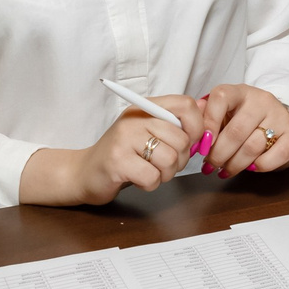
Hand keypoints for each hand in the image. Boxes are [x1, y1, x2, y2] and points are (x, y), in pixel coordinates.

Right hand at [21, 97, 200, 204]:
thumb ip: (174, 123)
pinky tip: (137, 179)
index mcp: (144, 109)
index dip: (197, 125)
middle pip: (181, 138)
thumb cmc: (121, 155)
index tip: (192, 141)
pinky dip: (149, 184)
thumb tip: (206, 108)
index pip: (184, 104)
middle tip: (163, 164)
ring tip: (149, 171)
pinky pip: (153, 177)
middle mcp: (134, 120)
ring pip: (169, 159)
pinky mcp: (117, 162)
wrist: (82, 173)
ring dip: (165, 174)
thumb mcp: (147, 132)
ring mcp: (124, 140)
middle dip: (180, 159)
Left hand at [200, 84, 288, 176]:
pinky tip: (250, 168)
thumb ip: (206, 116)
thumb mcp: (225, 112)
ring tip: (225, 170)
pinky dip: (259, 166)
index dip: (208, 123)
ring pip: (253, 146)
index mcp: (240, 92)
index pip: (220, 98)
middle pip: (236, 130)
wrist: (280, 120)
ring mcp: (280, 117)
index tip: (202, 144)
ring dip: (235, 164)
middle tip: (210, 165)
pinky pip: (275, 156)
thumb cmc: (245, 119)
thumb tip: (190, 128)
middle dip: (219, 154)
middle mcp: (261, 101)